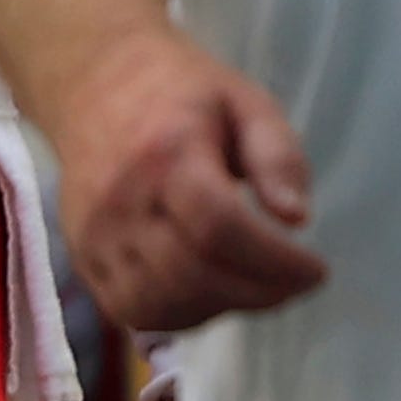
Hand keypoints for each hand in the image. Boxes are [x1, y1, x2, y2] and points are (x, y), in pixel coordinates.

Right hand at [47, 24, 325, 331]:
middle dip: (259, 292)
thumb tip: (296, 218)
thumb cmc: (181, 93)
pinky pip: (133, 311)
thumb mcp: (246, 102)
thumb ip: (277, 156)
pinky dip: (182, 315)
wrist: (93, 85)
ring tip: (257, 287)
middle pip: (192, 273)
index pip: (218, 226)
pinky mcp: (83, 260)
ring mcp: (94, 236)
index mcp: (165, 151)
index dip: (274, 261)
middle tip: (296, 283)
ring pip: (161, 303)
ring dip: (222, 308)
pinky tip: (214, 292)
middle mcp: (120, 200)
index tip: (317, 270)